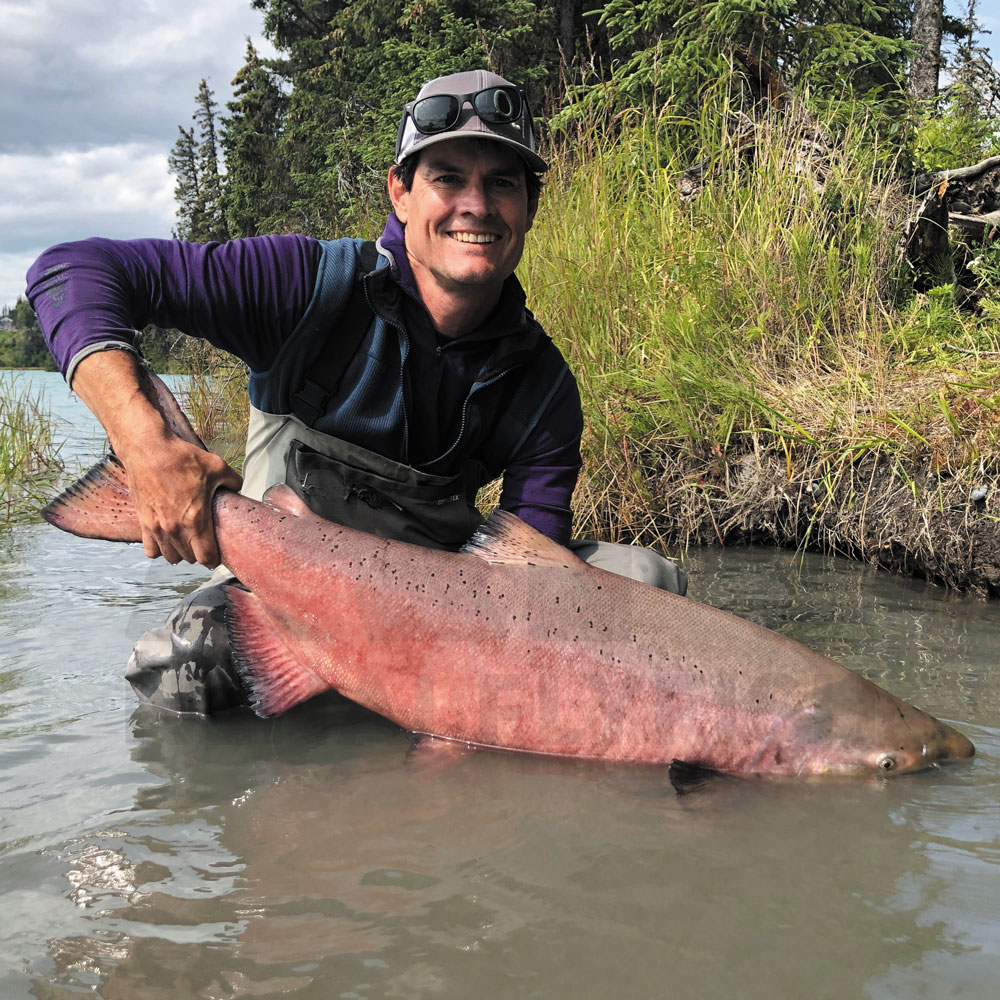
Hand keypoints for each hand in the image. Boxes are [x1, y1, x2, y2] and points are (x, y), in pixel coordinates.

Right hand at [70, 351, 242, 568]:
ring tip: (188, 542)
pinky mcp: (143, 522)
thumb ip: (233, 482)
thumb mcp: (217, 467)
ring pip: (170, 556)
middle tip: (205, 543)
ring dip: (180, 553)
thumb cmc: (180, 458)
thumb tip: (238, 488)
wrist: (147, 449)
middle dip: (199, 554)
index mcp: (195, 519)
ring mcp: (156, 527)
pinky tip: (167, 539)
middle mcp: (174, 529)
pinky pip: (150, 550)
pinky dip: (159, 549)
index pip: (206, 557)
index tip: (218, 555)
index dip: (214, 559)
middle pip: (189, 558)